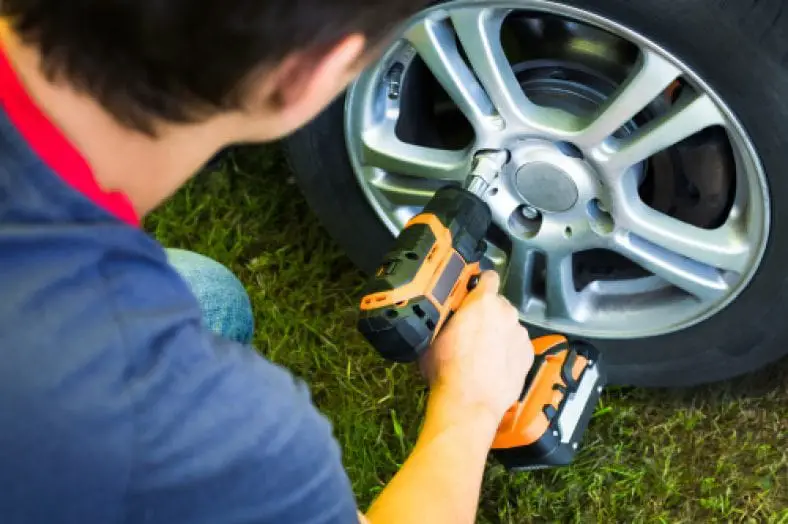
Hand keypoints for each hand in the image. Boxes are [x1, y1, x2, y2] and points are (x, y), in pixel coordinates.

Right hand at [420, 271, 534, 423]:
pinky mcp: (528, 354)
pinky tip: (494, 364)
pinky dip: (508, 351)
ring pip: (509, 326)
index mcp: (483, 301)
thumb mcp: (434, 336)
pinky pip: (517, 345)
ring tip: (482, 352)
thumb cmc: (448, 369)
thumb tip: (443, 313)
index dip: (481, 284)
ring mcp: (520, 334)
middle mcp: (506, 313)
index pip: (489, 276)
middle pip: (499, 304)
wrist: (469, 402)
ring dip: (499, 333)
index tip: (474, 292)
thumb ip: (446, 316)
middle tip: (471, 329)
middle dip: (487, 313)